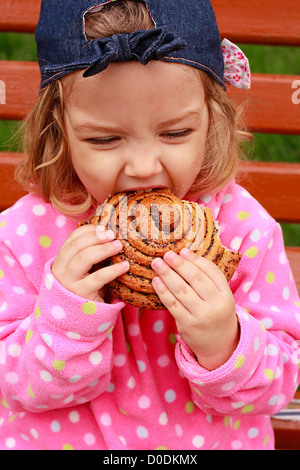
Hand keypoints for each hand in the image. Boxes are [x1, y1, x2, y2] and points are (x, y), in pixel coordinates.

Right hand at [52, 224, 128, 301]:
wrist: (78, 317)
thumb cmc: (85, 287)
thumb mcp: (84, 270)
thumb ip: (90, 254)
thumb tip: (109, 234)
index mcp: (62, 260)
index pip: (72, 239)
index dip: (88, 231)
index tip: (103, 227)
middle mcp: (62, 269)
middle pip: (76, 246)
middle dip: (95, 237)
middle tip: (112, 235)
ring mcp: (70, 282)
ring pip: (83, 259)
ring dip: (103, 249)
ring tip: (119, 246)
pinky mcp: (82, 294)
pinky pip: (98, 278)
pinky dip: (113, 270)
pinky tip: (125, 266)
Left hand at [151, 249, 239, 369]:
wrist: (219, 344)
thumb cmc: (216, 313)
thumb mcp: (221, 297)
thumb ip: (208, 279)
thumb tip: (185, 255)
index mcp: (226, 294)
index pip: (211, 272)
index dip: (196, 260)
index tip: (182, 251)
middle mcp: (216, 305)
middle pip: (196, 279)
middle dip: (179, 265)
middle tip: (167, 254)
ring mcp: (201, 316)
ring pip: (181, 290)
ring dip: (167, 275)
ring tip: (157, 264)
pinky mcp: (187, 325)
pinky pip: (172, 305)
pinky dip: (163, 291)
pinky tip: (156, 281)